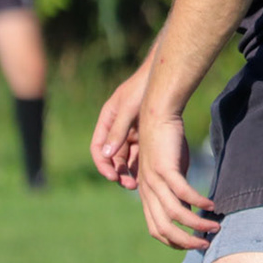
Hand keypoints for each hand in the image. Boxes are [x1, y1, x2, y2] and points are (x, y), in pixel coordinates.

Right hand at [91, 66, 149, 188]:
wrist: (165, 77)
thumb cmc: (143, 88)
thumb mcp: (128, 109)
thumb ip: (118, 130)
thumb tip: (107, 155)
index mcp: (107, 121)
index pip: (98, 148)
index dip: (103, 164)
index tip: (112, 177)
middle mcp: (117, 128)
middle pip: (114, 157)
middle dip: (119, 172)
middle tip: (130, 185)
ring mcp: (132, 131)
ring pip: (129, 157)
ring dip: (132, 170)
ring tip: (141, 183)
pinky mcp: (146, 133)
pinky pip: (142, 152)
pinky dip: (144, 163)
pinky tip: (153, 173)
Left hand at [133, 107, 218, 249]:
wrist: (156, 115)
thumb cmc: (166, 143)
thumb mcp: (171, 171)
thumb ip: (176, 192)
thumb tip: (189, 210)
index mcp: (146, 194)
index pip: (156, 229)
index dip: (173, 241)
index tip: (192, 243)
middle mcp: (147, 191)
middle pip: (163, 228)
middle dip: (185, 241)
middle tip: (205, 244)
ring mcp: (155, 180)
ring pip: (174, 214)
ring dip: (196, 225)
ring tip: (214, 227)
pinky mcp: (165, 168)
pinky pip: (183, 192)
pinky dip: (198, 202)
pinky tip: (212, 204)